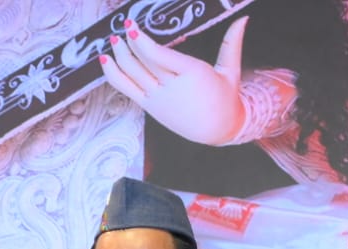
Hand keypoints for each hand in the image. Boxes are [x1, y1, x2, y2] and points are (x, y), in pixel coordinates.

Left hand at [98, 16, 248, 145]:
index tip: (131, 26)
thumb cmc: (225, 99)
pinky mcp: (149, 107)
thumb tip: (243, 18)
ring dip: (118, 57)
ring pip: (131, 75)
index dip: (141, 40)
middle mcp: (171, 87)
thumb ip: (232, 43)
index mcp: (191, 74)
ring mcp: (157, 98)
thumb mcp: (230, 71)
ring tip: (111, 41)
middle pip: (141, 63)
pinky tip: (105, 62)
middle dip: (127, 44)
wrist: (216, 130)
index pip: (158, 56)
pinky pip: (126, 89)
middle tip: (121, 26)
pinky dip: (113, 75)